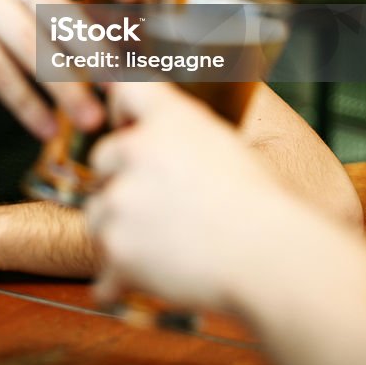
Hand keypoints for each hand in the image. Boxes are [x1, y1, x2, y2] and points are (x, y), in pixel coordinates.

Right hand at [0, 0, 143, 138]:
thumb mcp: (32, 2)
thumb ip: (74, 7)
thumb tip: (138, 33)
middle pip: (54, 5)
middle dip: (92, 48)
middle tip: (120, 84)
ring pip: (29, 43)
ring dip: (64, 86)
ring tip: (90, 118)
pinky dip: (27, 104)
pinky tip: (48, 128)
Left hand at [85, 82, 279, 312]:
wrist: (267, 253)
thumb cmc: (258, 201)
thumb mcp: (222, 140)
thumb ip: (180, 128)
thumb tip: (152, 129)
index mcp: (167, 118)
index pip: (125, 90)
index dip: (122, 110)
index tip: (130, 129)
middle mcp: (136, 150)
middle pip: (102, 158)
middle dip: (121, 179)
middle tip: (158, 203)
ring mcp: (122, 200)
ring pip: (98, 212)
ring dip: (121, 227)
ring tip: (165, 242)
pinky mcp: (117, 248)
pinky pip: (103, 264)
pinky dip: (121, 274)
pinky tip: (149, 274)